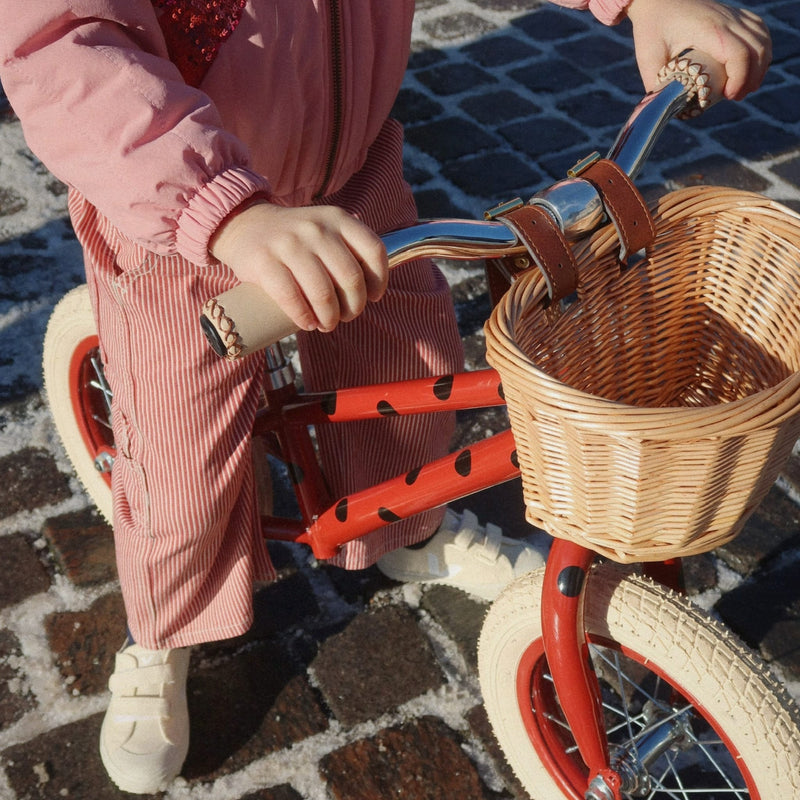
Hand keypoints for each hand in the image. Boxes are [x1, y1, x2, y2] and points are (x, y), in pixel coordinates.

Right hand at [209, 201, 388, 332]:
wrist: (244, 225)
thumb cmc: (294, 238)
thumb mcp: (325, 228)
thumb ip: (349, 247)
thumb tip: (373, 286)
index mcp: (338, 220)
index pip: (373, 250)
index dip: (379, 280)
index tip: (373, 297)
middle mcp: (316, 229)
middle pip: (350, 278)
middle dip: (354, 307)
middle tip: (345, 316)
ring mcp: (289, 244)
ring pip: (323, 293)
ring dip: (330, 318)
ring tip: (327, 324)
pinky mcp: (264, 262)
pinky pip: (291, 298)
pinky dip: (304, 317)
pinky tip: (308, 323)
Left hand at [626, 0, 770, 99]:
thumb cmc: (652, 26)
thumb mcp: (649, 57)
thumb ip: (656, 85)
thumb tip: (664, 110)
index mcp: (709, 30)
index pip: (739, 54)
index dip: (740, 79)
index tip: (728, 96)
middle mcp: (727, 20)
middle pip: (757, 50)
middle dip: (751, 78)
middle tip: (735, 97)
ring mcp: (733, 15)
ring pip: (763, 40)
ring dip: (760, 66)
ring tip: (744, 87)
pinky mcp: (734, 14)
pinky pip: (760, 30)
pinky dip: (761, 49)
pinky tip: (752, 66)